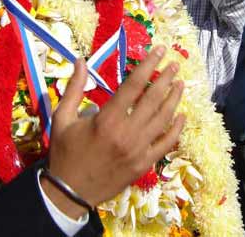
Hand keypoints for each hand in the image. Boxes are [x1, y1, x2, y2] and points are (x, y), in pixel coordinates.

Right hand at [42, 47, 184, 218]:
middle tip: (175, 65)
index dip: (148, 65)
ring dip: (174, 99)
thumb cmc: (65, 152)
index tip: (159, 51)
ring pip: (164, 119)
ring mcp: (138, 150)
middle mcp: (127, 132)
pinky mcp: (144, 164)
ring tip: (180, 84)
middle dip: (166, 79)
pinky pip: (166, 144)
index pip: (134, 85)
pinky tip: (182, 116)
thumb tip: (80, 60)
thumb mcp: (61, 118)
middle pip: (153, 99)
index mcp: (107, 119)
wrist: (69, 192)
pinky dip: (177, 129)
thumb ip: (73, 88)